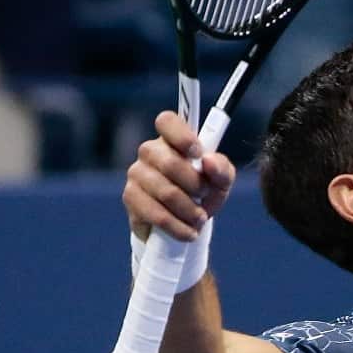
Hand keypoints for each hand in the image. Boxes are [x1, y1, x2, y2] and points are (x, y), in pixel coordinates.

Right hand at [123, 112, 235, 242]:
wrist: (184, 221)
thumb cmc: (203, 190)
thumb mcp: (221, 180)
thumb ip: (221, 168)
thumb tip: (209, 160)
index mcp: (172, 139)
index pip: (166, 121)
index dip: (182, 135)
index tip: (198, 152)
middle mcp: (150, 151)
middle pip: (169, 162)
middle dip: (195, 184)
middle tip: (206, 196)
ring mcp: (136, 173)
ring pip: (165, 191)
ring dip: (189, 209)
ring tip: (201, 219)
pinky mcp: (130, 198)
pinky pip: (154, 213)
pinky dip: (176, 225)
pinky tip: (188, 231)